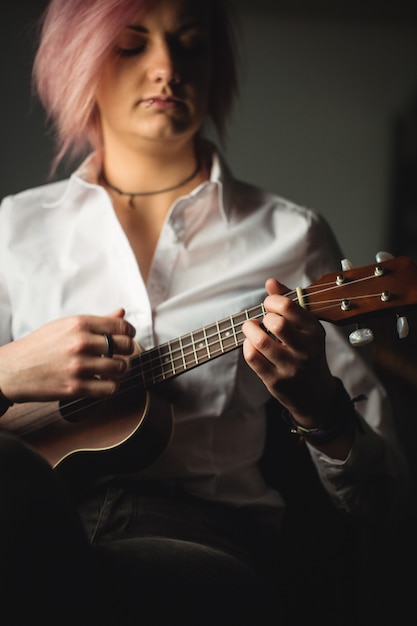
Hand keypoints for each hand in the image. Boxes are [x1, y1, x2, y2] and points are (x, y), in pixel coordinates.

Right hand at [0, 309, 135, 402]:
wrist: (12, 370)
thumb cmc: (40, 346)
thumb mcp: (65, 326)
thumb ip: (97, 321)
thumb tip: (122, 313)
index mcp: (79, 324)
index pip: (121, 326)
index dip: (130, 332)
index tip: (127, 337)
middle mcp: (81, 343)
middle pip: (126, 346)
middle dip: (127, 351)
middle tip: (121, 354)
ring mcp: (79, 366)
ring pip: (121, 368)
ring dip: (121, 370)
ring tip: (113, 369)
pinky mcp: (76, 388)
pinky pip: (110, 388)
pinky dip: (112, 386)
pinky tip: (104, 382)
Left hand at [242, 278, 339, 427]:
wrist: (315, 394)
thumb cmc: (308, 353)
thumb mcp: (306, 328)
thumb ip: (289, 302)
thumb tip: (270, 282)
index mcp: (314, 331)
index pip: (289, 307)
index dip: (272, 301)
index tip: (269, 304)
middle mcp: (305, 349)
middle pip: (276, 324)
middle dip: (263, 316)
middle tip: (262, 319)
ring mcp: (290, 367)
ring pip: (261, 341)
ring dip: (250, 330)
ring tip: (251, 328)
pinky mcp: (275, 380)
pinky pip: (253, 358)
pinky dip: (247, 346)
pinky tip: (251, 344)